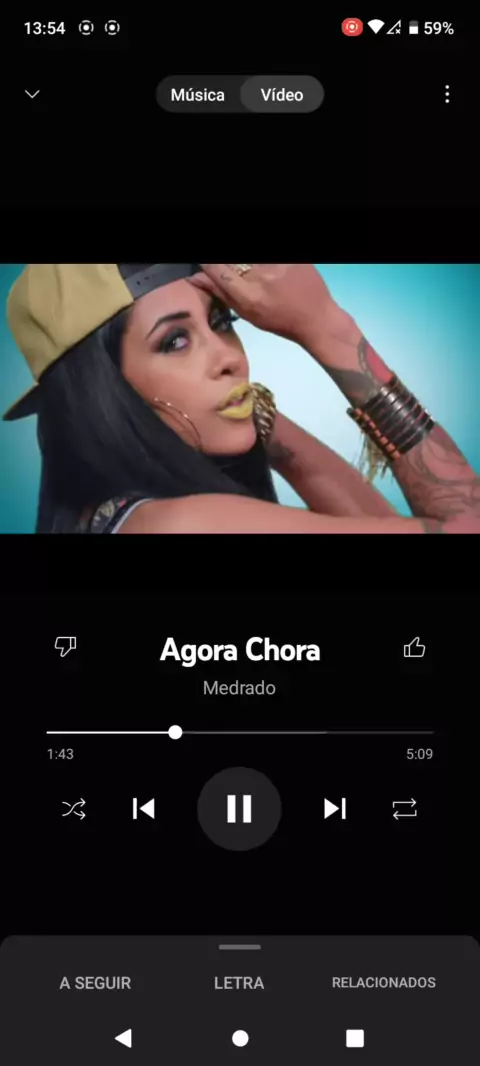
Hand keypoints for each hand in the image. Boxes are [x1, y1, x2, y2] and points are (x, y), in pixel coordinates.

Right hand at [189, 264, 336, 346]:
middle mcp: (260, 277)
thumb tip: (195, 277)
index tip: (207, 264)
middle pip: (232, 260)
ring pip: (247, 258)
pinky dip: (261, 262)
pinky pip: (264, 256)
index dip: (208, 263)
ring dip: (246, 263)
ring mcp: (276, 264)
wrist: (316, 317)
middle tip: (235, 269)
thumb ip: (222, 293)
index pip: (216, 268)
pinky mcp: (290, 257)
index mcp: (247, 295)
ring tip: (252, 272)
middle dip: (229, 264)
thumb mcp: (248, 314)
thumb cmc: (279, 320)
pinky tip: (266, 270)